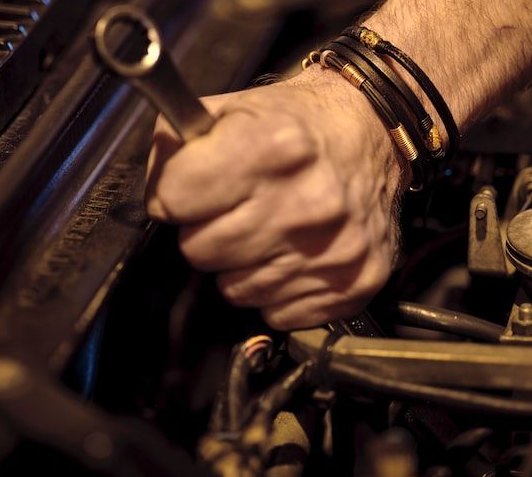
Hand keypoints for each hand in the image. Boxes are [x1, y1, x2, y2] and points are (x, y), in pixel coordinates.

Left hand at [146, 67, 403, 329]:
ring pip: (235, 290)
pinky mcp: (354, 283)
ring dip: (241, 265)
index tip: (193, 188)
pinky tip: (293, 254)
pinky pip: (277, 312)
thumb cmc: (297, 125)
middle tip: (234, 209)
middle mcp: (308, 203)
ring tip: (266, 229)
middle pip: (199, 251)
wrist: (374, 133)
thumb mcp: (231, 108)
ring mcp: (334, 249)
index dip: (175, 194)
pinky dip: (278, 290)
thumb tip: (156, 198)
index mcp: (273, 148)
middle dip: (206, 231)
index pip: (173, 200)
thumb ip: (176, 145)